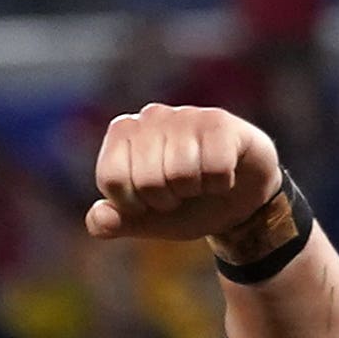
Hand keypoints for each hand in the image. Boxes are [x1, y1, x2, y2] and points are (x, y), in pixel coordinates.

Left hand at [85, 105, 287, 246]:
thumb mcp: (148, 220)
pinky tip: (225, 174)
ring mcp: (186, 115)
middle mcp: (150, 116)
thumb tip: (98, 220)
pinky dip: (222, 184)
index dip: (134, 205)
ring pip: (182, 174)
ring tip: (202, 182)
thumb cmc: (189, 205)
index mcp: (122, 134)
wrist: (240, 200)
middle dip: (169, 200)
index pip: (112, 179)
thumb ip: (116, 223)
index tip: (151, 201)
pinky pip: (216, 168)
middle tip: (182, 193)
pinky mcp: (220, 122)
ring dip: (197, 191)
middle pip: (148, 179)